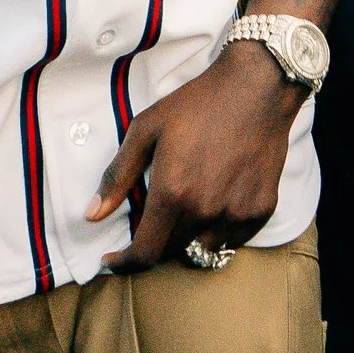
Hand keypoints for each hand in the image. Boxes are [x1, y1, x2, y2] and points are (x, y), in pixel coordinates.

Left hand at [91, 42, 304, 271]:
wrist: (256, 88)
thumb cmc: (198, 104)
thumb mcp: (146, 130)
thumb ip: (117, 176)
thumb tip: (93, 214)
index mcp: (173, 194)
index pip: (145, 253)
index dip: (124, 264)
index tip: (113, 261)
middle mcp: (205, 212)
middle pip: (171, 252)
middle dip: (153, 244)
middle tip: (151, 219)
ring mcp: (236, 213)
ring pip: (202, 250)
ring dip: (187, 240)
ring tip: (185, 210)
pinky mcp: (261, 210)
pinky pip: (233, 240)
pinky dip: (218, 232)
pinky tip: (214, 205)